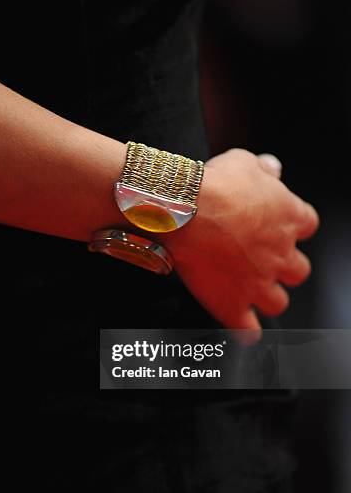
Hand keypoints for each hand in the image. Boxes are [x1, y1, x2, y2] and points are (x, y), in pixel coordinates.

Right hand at [162, 149, 318, 338]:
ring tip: (250, 292)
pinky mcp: (232, 304)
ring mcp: (258, 283)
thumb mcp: (243, 161)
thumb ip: (262, 169)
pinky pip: (247, 330)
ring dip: (267, 297)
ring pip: (277, 302)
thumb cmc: (214, 184)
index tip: (278, 225)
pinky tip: (242, 328)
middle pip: (298, 270)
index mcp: (288, 217)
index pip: (307, 225)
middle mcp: (280, 254)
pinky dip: (246, 331)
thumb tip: (273, 169)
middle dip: (284, 267)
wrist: (185, 211)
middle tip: (264, 260)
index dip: (292, 227)